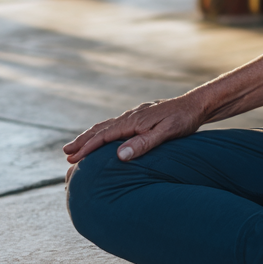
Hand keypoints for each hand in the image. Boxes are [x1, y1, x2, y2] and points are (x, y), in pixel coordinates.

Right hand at [63, 92, 200, 163]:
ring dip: (91, 136)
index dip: (87, 147)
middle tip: (66, 153)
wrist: (196, 105)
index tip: (72, 158)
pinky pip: (116, 125)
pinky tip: (104, 137)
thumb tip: (119, 155)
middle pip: (101, 129)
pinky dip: (104, 132)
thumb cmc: (183, 120)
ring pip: (107, 126)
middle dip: (83, 141)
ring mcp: (135, 115)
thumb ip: (143, 144)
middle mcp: (131, 116)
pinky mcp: (141, 116)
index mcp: (133, 121)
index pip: (104, 135)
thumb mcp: (166, 133)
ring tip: (77, 146)